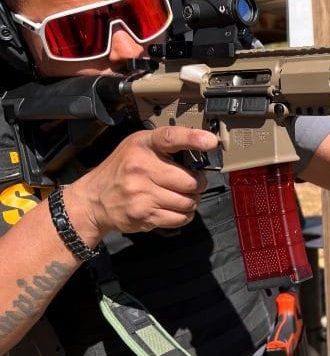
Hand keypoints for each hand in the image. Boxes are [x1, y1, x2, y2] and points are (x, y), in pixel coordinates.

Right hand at [64, 126, 217, 242]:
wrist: (93, 200)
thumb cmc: (122, 170)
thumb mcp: (138, 147)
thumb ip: (166, 146)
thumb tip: (202, 150)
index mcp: (142, 145)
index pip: (171, 137)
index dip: (193, 139)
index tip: (211, 141)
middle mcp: (141, 168)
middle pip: (190, 181)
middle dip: (198, 184)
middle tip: (193, 183)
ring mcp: (142, 194)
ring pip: (188, 202)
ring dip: (191, 202)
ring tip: (182, 197)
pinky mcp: (144, 215)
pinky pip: (179, 218)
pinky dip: (183, 215)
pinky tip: (174, 209)